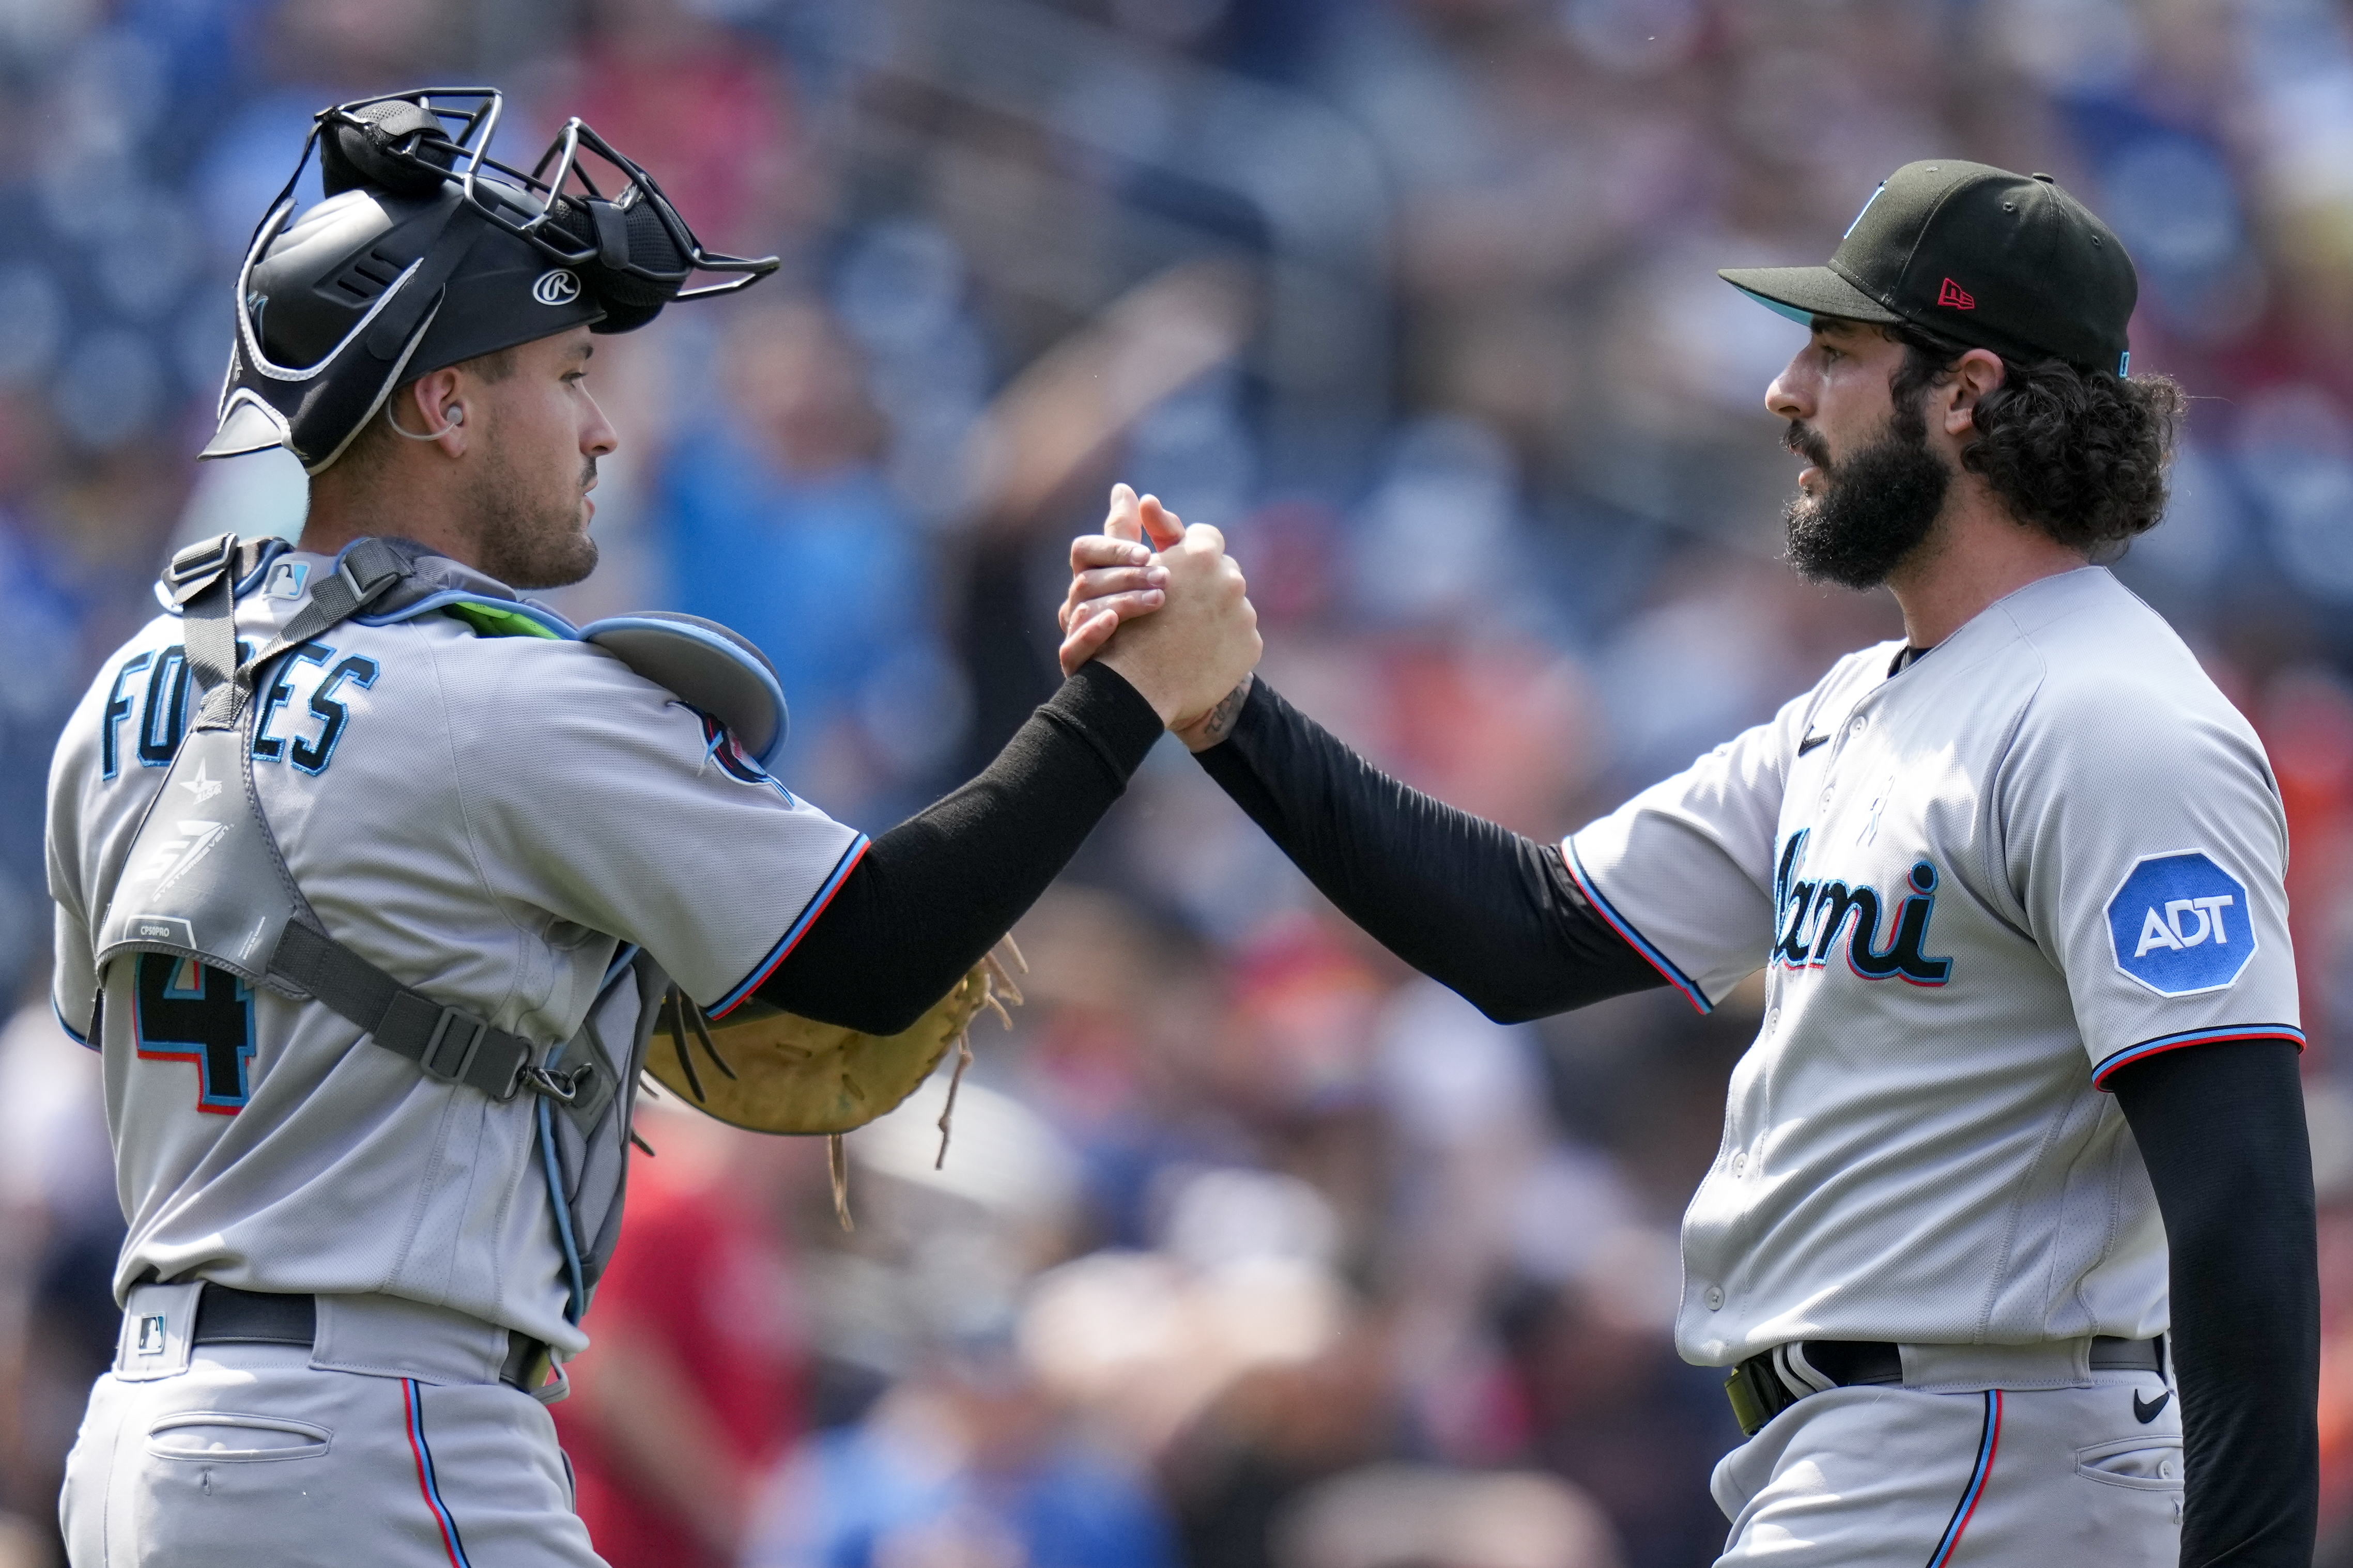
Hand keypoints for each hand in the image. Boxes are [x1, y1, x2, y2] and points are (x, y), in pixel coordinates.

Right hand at [1058, 484, 1182, 675]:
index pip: (1086, 550)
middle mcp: (1077, 605)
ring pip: (1080, 610)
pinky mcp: (1074, 666)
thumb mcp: (1164, 576)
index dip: (1114, 547)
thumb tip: (1127, 491)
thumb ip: (1155, 534)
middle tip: (1166, 579)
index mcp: (1094, 580)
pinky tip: (1114, 623)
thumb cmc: (1167, 625)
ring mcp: (1072, 635)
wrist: (1167, 687)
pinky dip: (1091, 633)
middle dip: (1127, 577)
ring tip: (1158, 601)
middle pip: (1087, 580)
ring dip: (1120, 601)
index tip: (1148, 552)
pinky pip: (1070, 651)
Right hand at [1081, 493, 1258, 732]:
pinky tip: (1199, 654)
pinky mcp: (1252, 645)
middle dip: (1204, 584)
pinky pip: (1240, 635)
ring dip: (1215, 613)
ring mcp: (1245, 613)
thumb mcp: (1129, 573)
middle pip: (1222, 571)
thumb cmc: (1123, 627)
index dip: (1186, 555)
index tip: (1173, 574)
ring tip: (1187, 635)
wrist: (1137, 689)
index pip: (1204, 537)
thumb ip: (1133, 528)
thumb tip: (1130, 491)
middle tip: (1178, 607)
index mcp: (1201, 554)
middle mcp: (1230, 578)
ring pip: (1232, 604)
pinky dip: (1224, 642)